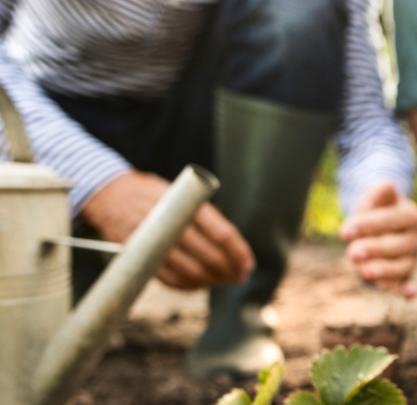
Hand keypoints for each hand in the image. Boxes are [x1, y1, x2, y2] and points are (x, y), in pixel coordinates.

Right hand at [82, 171, 254, 289]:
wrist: (108, 195)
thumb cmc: (151, 192)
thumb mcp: (179, 191)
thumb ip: (203, 213)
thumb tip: (231, 243)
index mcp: (185, 205)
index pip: (222, 234)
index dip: (239, 252)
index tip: (248, 265)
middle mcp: (170, 224)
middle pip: (210, 256)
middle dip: (230, 270)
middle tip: (240, 277)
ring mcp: (153, 243)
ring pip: (191, 271)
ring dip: (212, 281)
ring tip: (224, 281)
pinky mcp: (140, 257)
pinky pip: (169, 280)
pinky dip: (188, 286)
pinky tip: (200, 284)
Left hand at [340, 181, 416, 297]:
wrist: (378, 225)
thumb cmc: (375, 210)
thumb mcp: (374, 197)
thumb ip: (379, 192)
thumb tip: (387, 186)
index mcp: (410, 215)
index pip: (392, 220)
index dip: (369, 225)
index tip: (344, 231)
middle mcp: (414, 238)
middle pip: (399, 245)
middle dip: (375, 249)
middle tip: (352, 252)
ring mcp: (410, 258)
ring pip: (403, 266)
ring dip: (386, 270)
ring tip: (366, 272)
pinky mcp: (404, 275)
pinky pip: (406, 282)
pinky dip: (408, 289)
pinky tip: (408, 294)